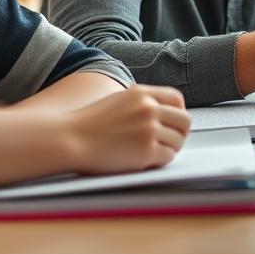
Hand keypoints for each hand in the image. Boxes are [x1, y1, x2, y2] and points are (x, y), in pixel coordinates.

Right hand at [65, 85, 190, 174]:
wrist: (70, 138)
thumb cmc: (90, 124)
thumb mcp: (119, 101)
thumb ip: (141, 104)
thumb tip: (165, 115)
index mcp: (142, 93)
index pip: (177, 99)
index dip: (178, 113)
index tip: (172, 124)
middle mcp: (149, 108)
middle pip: (184, 121)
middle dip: (179, 133)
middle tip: (168, 143)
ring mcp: (149, 129)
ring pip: (178, 141)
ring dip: (168, 149)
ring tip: (151, 153)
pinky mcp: (146, 151)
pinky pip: (168, 156)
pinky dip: (160, 161)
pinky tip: (144, 160)